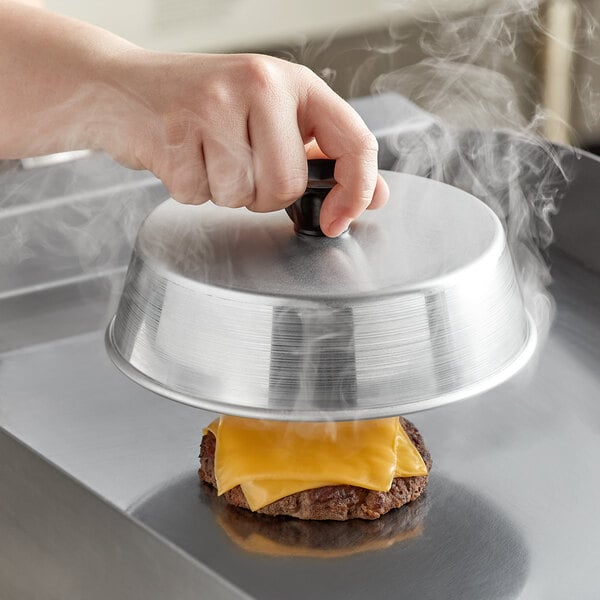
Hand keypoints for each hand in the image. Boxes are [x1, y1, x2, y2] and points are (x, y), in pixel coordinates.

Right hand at [105, 52, 388, 236]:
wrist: (123, 88)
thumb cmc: (203, 104)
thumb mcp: (271, 117)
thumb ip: (323, 155)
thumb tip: (374, 195)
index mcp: (291, 81)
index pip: (352, 141)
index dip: (354, 190)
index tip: (339, 218)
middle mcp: (258, 85)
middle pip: (287, 185)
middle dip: (263, 193)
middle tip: (238, 163)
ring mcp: (213, 106)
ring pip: (243, 196)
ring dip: (225, 192)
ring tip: (205, 155)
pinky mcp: (174, 134)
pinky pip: (201, 197)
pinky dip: (191, 190)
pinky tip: (181, 156)